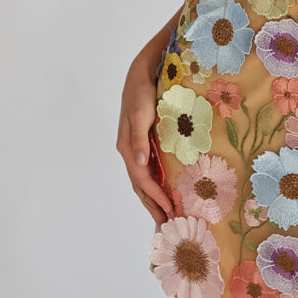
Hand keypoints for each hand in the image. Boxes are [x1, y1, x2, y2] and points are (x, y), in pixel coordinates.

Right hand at [116, 59, 172, 226]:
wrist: (141, 73)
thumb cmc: (142, 92)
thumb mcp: (141, 114)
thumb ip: (140, 139)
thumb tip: (139, 162)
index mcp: (127, 146)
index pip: (142, 179)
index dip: (155, 196)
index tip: (170, 209)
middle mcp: (129, 150)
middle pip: (140, 185)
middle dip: (152, 205)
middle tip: (165, 224)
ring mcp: (135, 147)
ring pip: (142, 179)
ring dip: (151, 197)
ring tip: (163, 214)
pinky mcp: (142, 142)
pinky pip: (147, 169)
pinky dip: (153, 183)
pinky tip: (163, 189)